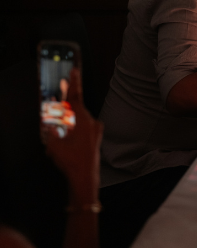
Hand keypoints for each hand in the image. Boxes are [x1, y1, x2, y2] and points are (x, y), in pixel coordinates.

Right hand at [42, 69, 102, 203]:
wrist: (85, 177)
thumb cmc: (71, 161)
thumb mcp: (54, 144)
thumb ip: (51, 129)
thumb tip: (50, 124)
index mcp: (83, 121)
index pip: (76, 97)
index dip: (74, 83)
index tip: (74, 70)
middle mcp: (92, 123)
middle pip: (76, 108)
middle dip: (65, 107)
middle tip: (59, 101)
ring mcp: (96, 130)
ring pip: (78, 120)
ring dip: (68, 122)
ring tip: (59, 137)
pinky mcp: (95, 138)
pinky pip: (82, 129)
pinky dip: (73, 130)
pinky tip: (66, 140)